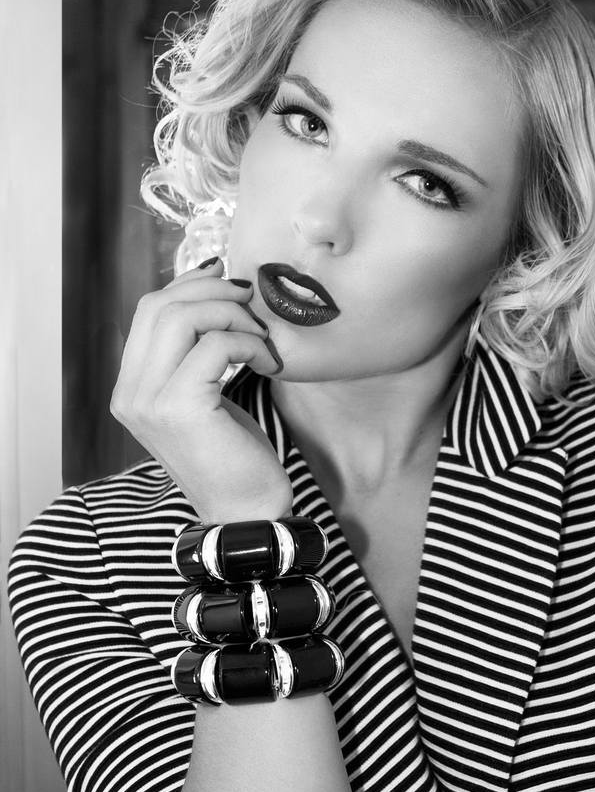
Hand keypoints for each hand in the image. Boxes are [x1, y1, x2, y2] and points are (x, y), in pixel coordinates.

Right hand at [110, 258, 292, 522]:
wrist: (246, 512)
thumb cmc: (234, 453)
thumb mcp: (206, 393)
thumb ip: (195, 350)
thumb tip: (214, 285)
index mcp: (131, 386)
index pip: (148, 310)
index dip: (189, 283)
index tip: (228, 279)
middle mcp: (130, 392)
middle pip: (160, 305)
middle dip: (213, 293)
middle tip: (251, 303)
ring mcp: (149, 401)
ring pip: (183, 318)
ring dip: (233, 316)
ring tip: (261, 338)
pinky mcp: (179, 408)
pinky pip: (216, 346)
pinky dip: (250, 344)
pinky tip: (268, 363)